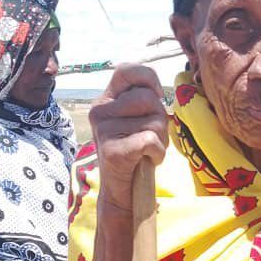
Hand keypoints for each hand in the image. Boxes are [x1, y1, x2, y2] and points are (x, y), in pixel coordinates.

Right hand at [89, 64, 167, 211]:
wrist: (122, 190)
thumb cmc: (135, 151)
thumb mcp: (136, 119)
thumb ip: (143, 99)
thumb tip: (158, 91)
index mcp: (105, 99)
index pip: (127, 70)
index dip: (149, 79)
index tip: (156, 96)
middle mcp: (100, 111)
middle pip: (149, 98)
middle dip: (161, 119)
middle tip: (151, 137)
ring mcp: (104, 131)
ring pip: (154, 121)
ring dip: (161, 139)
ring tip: (147, 150)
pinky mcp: (112, 151)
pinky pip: (150, 140)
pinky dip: (158, 153)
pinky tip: (148, 160)